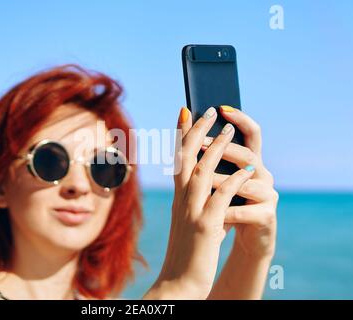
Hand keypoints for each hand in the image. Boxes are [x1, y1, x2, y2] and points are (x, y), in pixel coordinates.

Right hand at [148, 106, 256, 298]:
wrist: (179, 283)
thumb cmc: (187, 253)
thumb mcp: (191, 222)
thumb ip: (201, 204)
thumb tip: (218, 192)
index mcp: (178, 198)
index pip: (178, 159)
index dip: (181, 135)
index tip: (185, 113)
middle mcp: (182, 201)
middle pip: (187, 158)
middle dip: (197, 131)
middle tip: (209, 110)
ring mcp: (192, 212)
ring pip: (202, 171)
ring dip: (216, 148)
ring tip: (228, 129)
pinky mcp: (206, 227)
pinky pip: (221, 197)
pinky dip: (233, 180)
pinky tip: (247, 168)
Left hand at [203, 106, 278, 259]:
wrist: (248, 239)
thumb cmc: (230, 205)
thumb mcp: (222, 181)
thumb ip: (213, 160)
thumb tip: (192, 131)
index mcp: (251, 163)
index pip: (252, 133)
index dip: (240, 119)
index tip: (221, 108)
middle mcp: (263, 174)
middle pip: (248, 155)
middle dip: (224, 149)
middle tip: (202, 144)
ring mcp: (268, 195)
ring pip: (246, 184)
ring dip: (222, 182)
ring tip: (203, 183)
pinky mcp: (267, 216)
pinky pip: (245, 212)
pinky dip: (227, 212)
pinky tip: (214, 214)